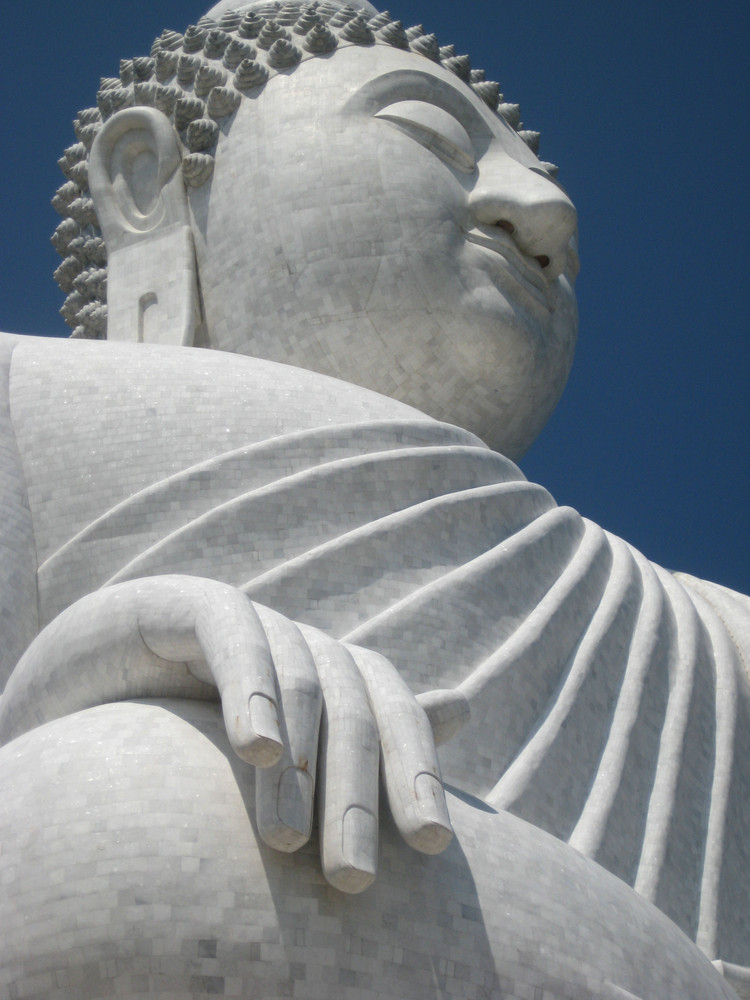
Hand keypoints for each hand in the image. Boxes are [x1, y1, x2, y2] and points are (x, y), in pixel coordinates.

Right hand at [0, 575, 468, 891]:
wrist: (95, 670)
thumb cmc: (188, 720)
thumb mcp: (281, 742)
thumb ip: (365, 731)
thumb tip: (465, 704)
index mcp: (332, 677)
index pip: (393, 715)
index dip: (417, 771)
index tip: (433, 845)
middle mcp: (303, 644)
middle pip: (354, 710)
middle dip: (358, 794)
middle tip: (352, 878)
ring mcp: (256, 620)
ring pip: (300, 684)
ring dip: (297, 765)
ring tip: (286, 841)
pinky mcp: (194, 604)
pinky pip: (236, 641)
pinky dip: (253, 692)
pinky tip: (259, 745)